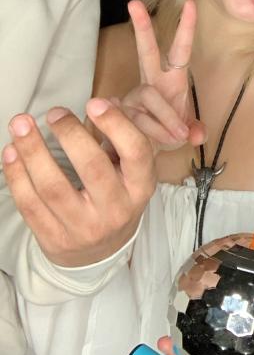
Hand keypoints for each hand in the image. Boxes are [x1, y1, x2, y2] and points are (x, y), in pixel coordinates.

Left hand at [3, 99, 154, 266]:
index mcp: (139, 187)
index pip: (135, 152)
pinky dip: (16, 175)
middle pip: (92, 168)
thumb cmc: (116, 197)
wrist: (100, 252)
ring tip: (21, 125)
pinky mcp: (54, 239)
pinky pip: (30, 205)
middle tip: (53, 113)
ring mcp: (83, 228)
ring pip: (53, 187)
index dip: (116, 124)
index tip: (94, 103)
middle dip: (70, 134)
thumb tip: (107, 102)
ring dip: (33, 151)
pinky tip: (11, 152)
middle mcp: (115, 209)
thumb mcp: (130, 171)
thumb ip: (121, 136)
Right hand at [119, 0, 203, 151]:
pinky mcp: (116, 109)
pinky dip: (146, 134)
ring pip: (149, 100)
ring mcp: (132, 94)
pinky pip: (133, 120)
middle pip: (147, 50)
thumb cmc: (166, 134)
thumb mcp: (185, 132)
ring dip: (164, 124)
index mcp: (172, 80)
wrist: (138, 153)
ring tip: (173, 139)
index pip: (180, 50)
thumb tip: (198, 136)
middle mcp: (150, 81)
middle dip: (142, 27)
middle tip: (134, 3)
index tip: (190, 3)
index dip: (186, 28)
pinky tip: (142, 139)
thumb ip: (195, 132)